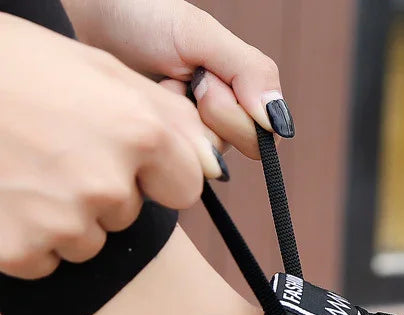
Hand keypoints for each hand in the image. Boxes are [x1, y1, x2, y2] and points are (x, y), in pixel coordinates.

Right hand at [0, 12, 222, 278]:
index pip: (185, 187)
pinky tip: (3, 198)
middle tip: (51, 151)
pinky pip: (45, 261)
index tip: (124, 155)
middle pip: (131, 214)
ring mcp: (63, 223)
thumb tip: (216, 163)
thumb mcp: (96, 70)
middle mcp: (107, 184)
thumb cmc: (11, 67)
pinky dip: (26, 238)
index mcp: (136, 133)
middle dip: (102, 192)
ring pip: (89, 242)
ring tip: (22, 170)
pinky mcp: (20, 251)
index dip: (155, 173)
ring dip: (64, 218)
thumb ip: (168, 118)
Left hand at [66, 0, 293, 158]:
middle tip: (176, 82)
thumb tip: (279, 124)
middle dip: (203, 117)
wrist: (83, 17)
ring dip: (174, 124)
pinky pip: (169, 167)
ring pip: (201, 161)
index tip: (203, 82)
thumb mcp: (201, 35)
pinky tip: (139, 110)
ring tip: (153, 90)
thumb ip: (249, 71)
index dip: (232, 116)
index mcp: (239, 98)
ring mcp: (186, 141)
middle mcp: (217, 125)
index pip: (261, 138)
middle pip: (232, 152)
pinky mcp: (158, 154)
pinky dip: (152, 135)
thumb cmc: (140, 17)